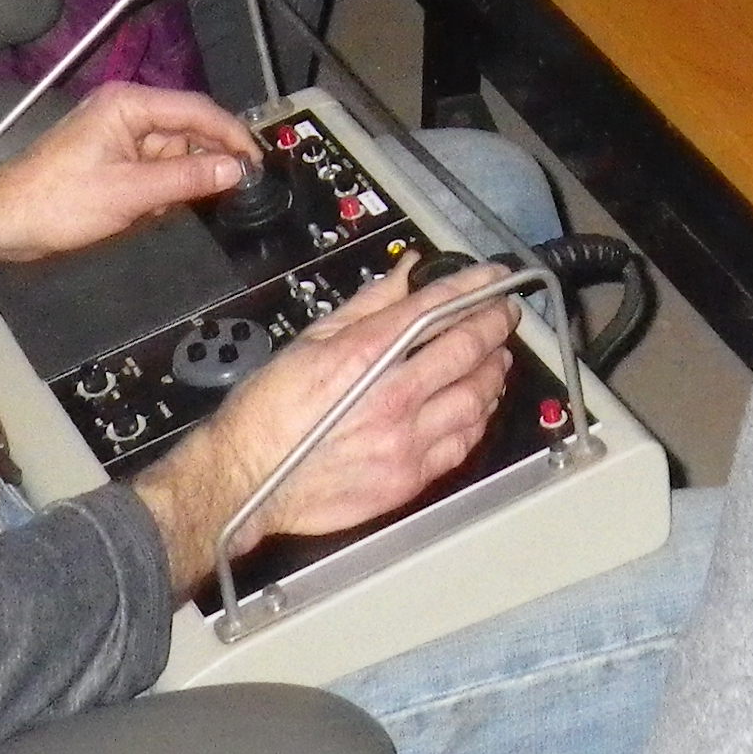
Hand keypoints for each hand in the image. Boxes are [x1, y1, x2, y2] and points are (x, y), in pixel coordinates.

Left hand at [0, 82, 251, 292]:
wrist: (6, 222)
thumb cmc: (57, 202)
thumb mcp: (131, 194)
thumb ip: (186, 178)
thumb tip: (233, 170)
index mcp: (128, 105)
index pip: (196, 110)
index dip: (231, 134)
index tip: (257, 160)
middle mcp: (125, 112)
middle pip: (186, 132)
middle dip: (205, 163)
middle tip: (233, 192)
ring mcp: (117, 136)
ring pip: (171, 155)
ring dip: (178, 183)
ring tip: (170, 210)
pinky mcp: (110, 160)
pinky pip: (152, 170)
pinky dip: (159, 191)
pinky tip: (152, 212)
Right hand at [131, 263, 518, 592]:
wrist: (248, 479)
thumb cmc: (270, 413)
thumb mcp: (314, 339)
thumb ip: (370, 304)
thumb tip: (406, 274)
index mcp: (365, 355)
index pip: (436, 308)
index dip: (474, 287)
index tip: (494, 279)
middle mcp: (392, 398)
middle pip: (467, 350)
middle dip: (495, 324)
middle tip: (504, 313)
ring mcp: (404, 443)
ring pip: (475, 398)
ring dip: (493, 371)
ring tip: (495, 357)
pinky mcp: (407, 479)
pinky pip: (461, 443)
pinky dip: (478, 418)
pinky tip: (477, 405)